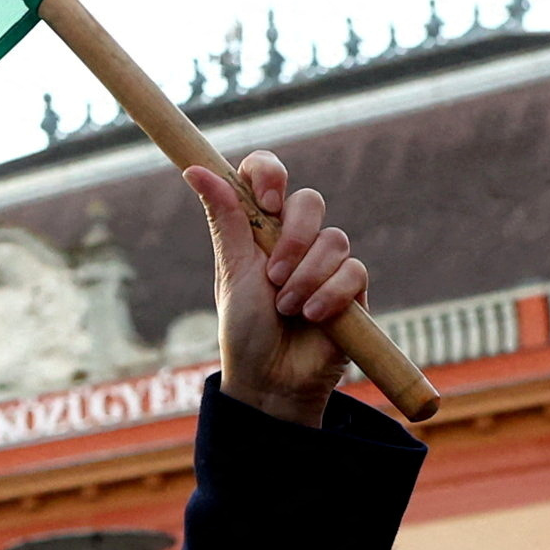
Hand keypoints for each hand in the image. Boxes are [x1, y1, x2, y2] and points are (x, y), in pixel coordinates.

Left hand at [191, 151, 366, 426]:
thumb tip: (196, 168)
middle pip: (310, 201)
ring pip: (334, 239)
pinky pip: (353, 271)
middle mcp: (296, 239)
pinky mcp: (352, 290)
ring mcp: (326, 263)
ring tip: (287, 309)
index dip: (270, 174)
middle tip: (273, 276)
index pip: (268, 175)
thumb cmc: (245, 329)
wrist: (271, 381)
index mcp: (261, 228)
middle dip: (293, 237)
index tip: (266, 199)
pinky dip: (330, 294)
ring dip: (306, 277)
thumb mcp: (232, 272)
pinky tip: (313, 317)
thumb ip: (224, 219)